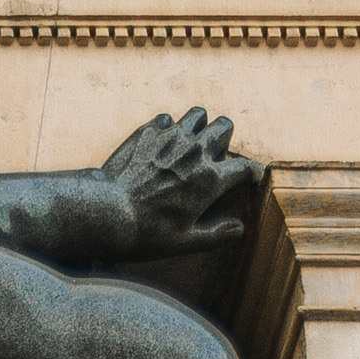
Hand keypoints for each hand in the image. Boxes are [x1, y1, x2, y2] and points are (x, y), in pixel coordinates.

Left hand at [101, 108, 256, 256]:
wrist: (108, 214)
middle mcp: (195, 152)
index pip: (244, 167)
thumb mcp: (185, 243)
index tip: (250, 176)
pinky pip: (166, 119)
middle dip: (224, 138)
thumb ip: (216, 235)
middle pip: (224, 126)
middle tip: (215, 153)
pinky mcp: (148, 133)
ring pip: (198, 114)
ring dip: (199, 125)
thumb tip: (239, 229)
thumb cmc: (147, 234)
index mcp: (210, 180)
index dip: (251, 172)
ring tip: (191, 140)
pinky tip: (161, 143)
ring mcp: (172, 138)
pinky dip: (167, 128)